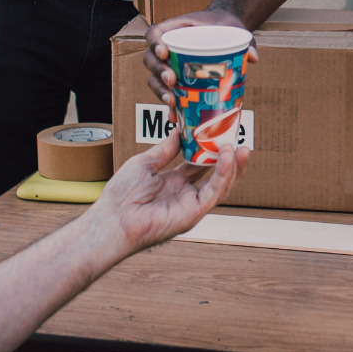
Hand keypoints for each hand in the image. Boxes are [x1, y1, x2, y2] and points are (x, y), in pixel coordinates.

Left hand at [85, 129, 246, 253]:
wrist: (112, 219)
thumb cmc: (121, 196)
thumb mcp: (144, 163)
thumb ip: (164, 150)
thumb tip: (178, 132)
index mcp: (174, 183)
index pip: (201, 164)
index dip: (212, 150)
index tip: (221, 133)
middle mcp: (186, 194)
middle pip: (217, 176)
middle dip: (231, 159)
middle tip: (239, 140)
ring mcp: (191, 205)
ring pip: (222, 186)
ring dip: (233, 167)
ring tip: (239, 147)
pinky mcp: (193, 214)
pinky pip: (214, 193)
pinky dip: (223, 175)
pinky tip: (227, 157)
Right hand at [143, 9, 251, 108]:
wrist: (224, 34)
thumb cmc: (223, 27)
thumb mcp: (233, 28)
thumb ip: (243, 39)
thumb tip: (253, 57)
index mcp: (173, 29)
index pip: (154, 34)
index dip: (154, 44)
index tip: (164, 52)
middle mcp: (165, 48)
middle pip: (150, 60)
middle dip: (159, 72)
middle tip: (172, 79)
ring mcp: (168, 66)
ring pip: (154, 80)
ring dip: (160, 91)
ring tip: (172, 102)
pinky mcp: (176, 83)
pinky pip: (166, 94)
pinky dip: (169, 106)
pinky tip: (174, 117)